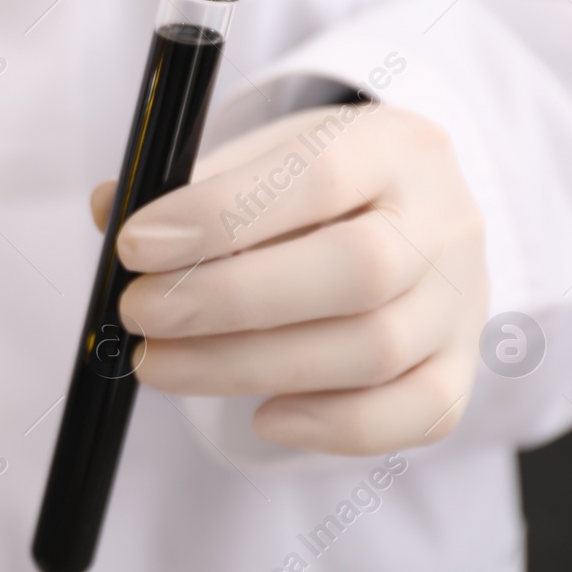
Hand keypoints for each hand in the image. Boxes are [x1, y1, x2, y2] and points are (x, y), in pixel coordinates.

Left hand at [92, 103, 488, 455]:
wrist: (405, 212)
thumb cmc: (312, 184)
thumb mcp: (258, 156)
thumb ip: (186, 182)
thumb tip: (108, 208)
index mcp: (394, 144)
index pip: (318, 175)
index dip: (220, 215)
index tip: (134, 245)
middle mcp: (446, 219)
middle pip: (358, 272)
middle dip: (229, 302)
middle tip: (138, 315)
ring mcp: (464, 300)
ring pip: (374, 350)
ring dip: (247, 368)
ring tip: (160, 364)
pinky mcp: (460, 367)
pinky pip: (418, 415)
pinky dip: (333, 426)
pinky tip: (261, 415)